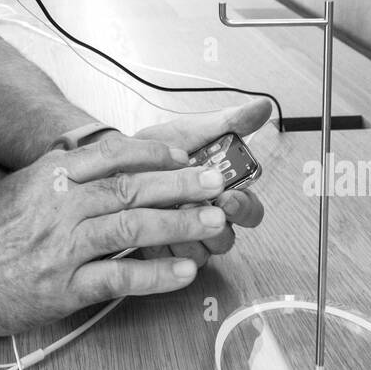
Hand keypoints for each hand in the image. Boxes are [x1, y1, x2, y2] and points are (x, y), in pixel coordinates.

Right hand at [0, 136, 232, 340]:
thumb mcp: (22, 184)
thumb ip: (62, 169)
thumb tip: (104, 155)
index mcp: (51, 176)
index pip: (113, 155)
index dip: (154, 154)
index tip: (185, 156)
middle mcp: (60, 206)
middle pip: (131, 188)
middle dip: (180, 184)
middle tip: (216, 182)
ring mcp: (63, 247)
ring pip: (132, 228)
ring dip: (178, 224)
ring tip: (213, 221)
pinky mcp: (64, 288)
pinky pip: (119, 278)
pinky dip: (155, 275)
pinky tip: (184, 272)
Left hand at [132, 98, 270, 268]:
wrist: (107, 166)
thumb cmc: (153, 152)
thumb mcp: (188, 132)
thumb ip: (227, 122)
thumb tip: (263, 106)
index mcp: (220, 194)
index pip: (250, 211)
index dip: (244, 207)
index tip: (228, 196)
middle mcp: (205, 220)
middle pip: (227, 238)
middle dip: (212, 226)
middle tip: (193, 208)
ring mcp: (184, 240)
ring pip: (199, 253)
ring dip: (182, 235)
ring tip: (162, 214)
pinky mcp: (158, 254)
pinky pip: (167, 264)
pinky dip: (158, 247)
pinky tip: (145, 231)